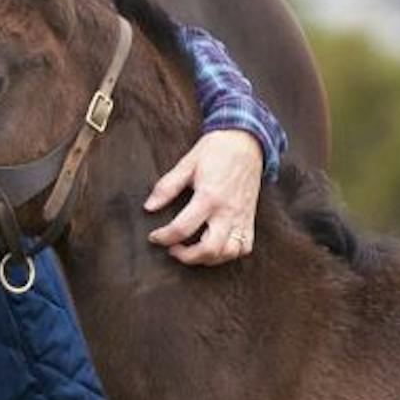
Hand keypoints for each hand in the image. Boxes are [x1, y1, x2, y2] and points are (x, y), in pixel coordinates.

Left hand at [144, 130, 262, 266]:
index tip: (154, 237)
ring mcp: (242, 217)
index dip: (164, 237)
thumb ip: (167, 187)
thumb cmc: (216, 150)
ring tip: (192, 251)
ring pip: (229, 252)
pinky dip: (228, 253)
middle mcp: (228, 211)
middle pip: (209, 249)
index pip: (183, 228)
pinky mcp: (251, 219)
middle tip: (172, 249)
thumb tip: (148, 207)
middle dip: (187, 257)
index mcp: (209, 196)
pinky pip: (244, 247)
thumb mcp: (187, 163)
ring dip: (208, 258)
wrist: (246, 141)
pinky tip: (214, 247)